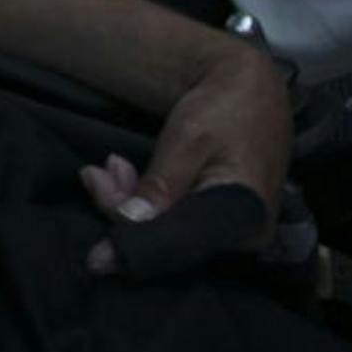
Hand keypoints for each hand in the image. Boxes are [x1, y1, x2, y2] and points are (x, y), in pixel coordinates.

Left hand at [79, 46, 290, 273]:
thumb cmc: (226, 108)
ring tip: (110, 168)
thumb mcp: (189, 138)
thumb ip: (160, 185)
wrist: (255, 91)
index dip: (134, 250)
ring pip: (167, 234)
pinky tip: (123, 176)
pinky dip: (146, 204)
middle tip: (95, 178)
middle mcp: (242, 239)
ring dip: (130, 204)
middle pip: (170, 244)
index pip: (178, 247)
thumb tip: (127, 224)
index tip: (96, 260)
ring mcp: (231, 234)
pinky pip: (174, 224)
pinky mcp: (217, 224)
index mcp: (243, 219)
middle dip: (125, 215)